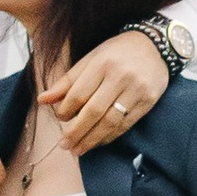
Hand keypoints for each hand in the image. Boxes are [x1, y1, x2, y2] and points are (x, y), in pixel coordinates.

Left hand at [44, 27, 170, 157]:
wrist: (154, 46)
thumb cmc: (116, 53)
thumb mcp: (90, 59)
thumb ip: (67, 81)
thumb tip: (43, 100)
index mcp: (102, 63)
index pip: (78, 93)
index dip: (66, 110)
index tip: (59, 119)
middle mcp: (120, 76)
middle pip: (93, 111)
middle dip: (76, 132)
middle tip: (65, 145)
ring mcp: (136, 89)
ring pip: (110, 121)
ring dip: (92, 139)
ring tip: (78, 149)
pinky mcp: (148, 101)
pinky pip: (125, 124)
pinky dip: (110, 136)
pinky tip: (98, 142)